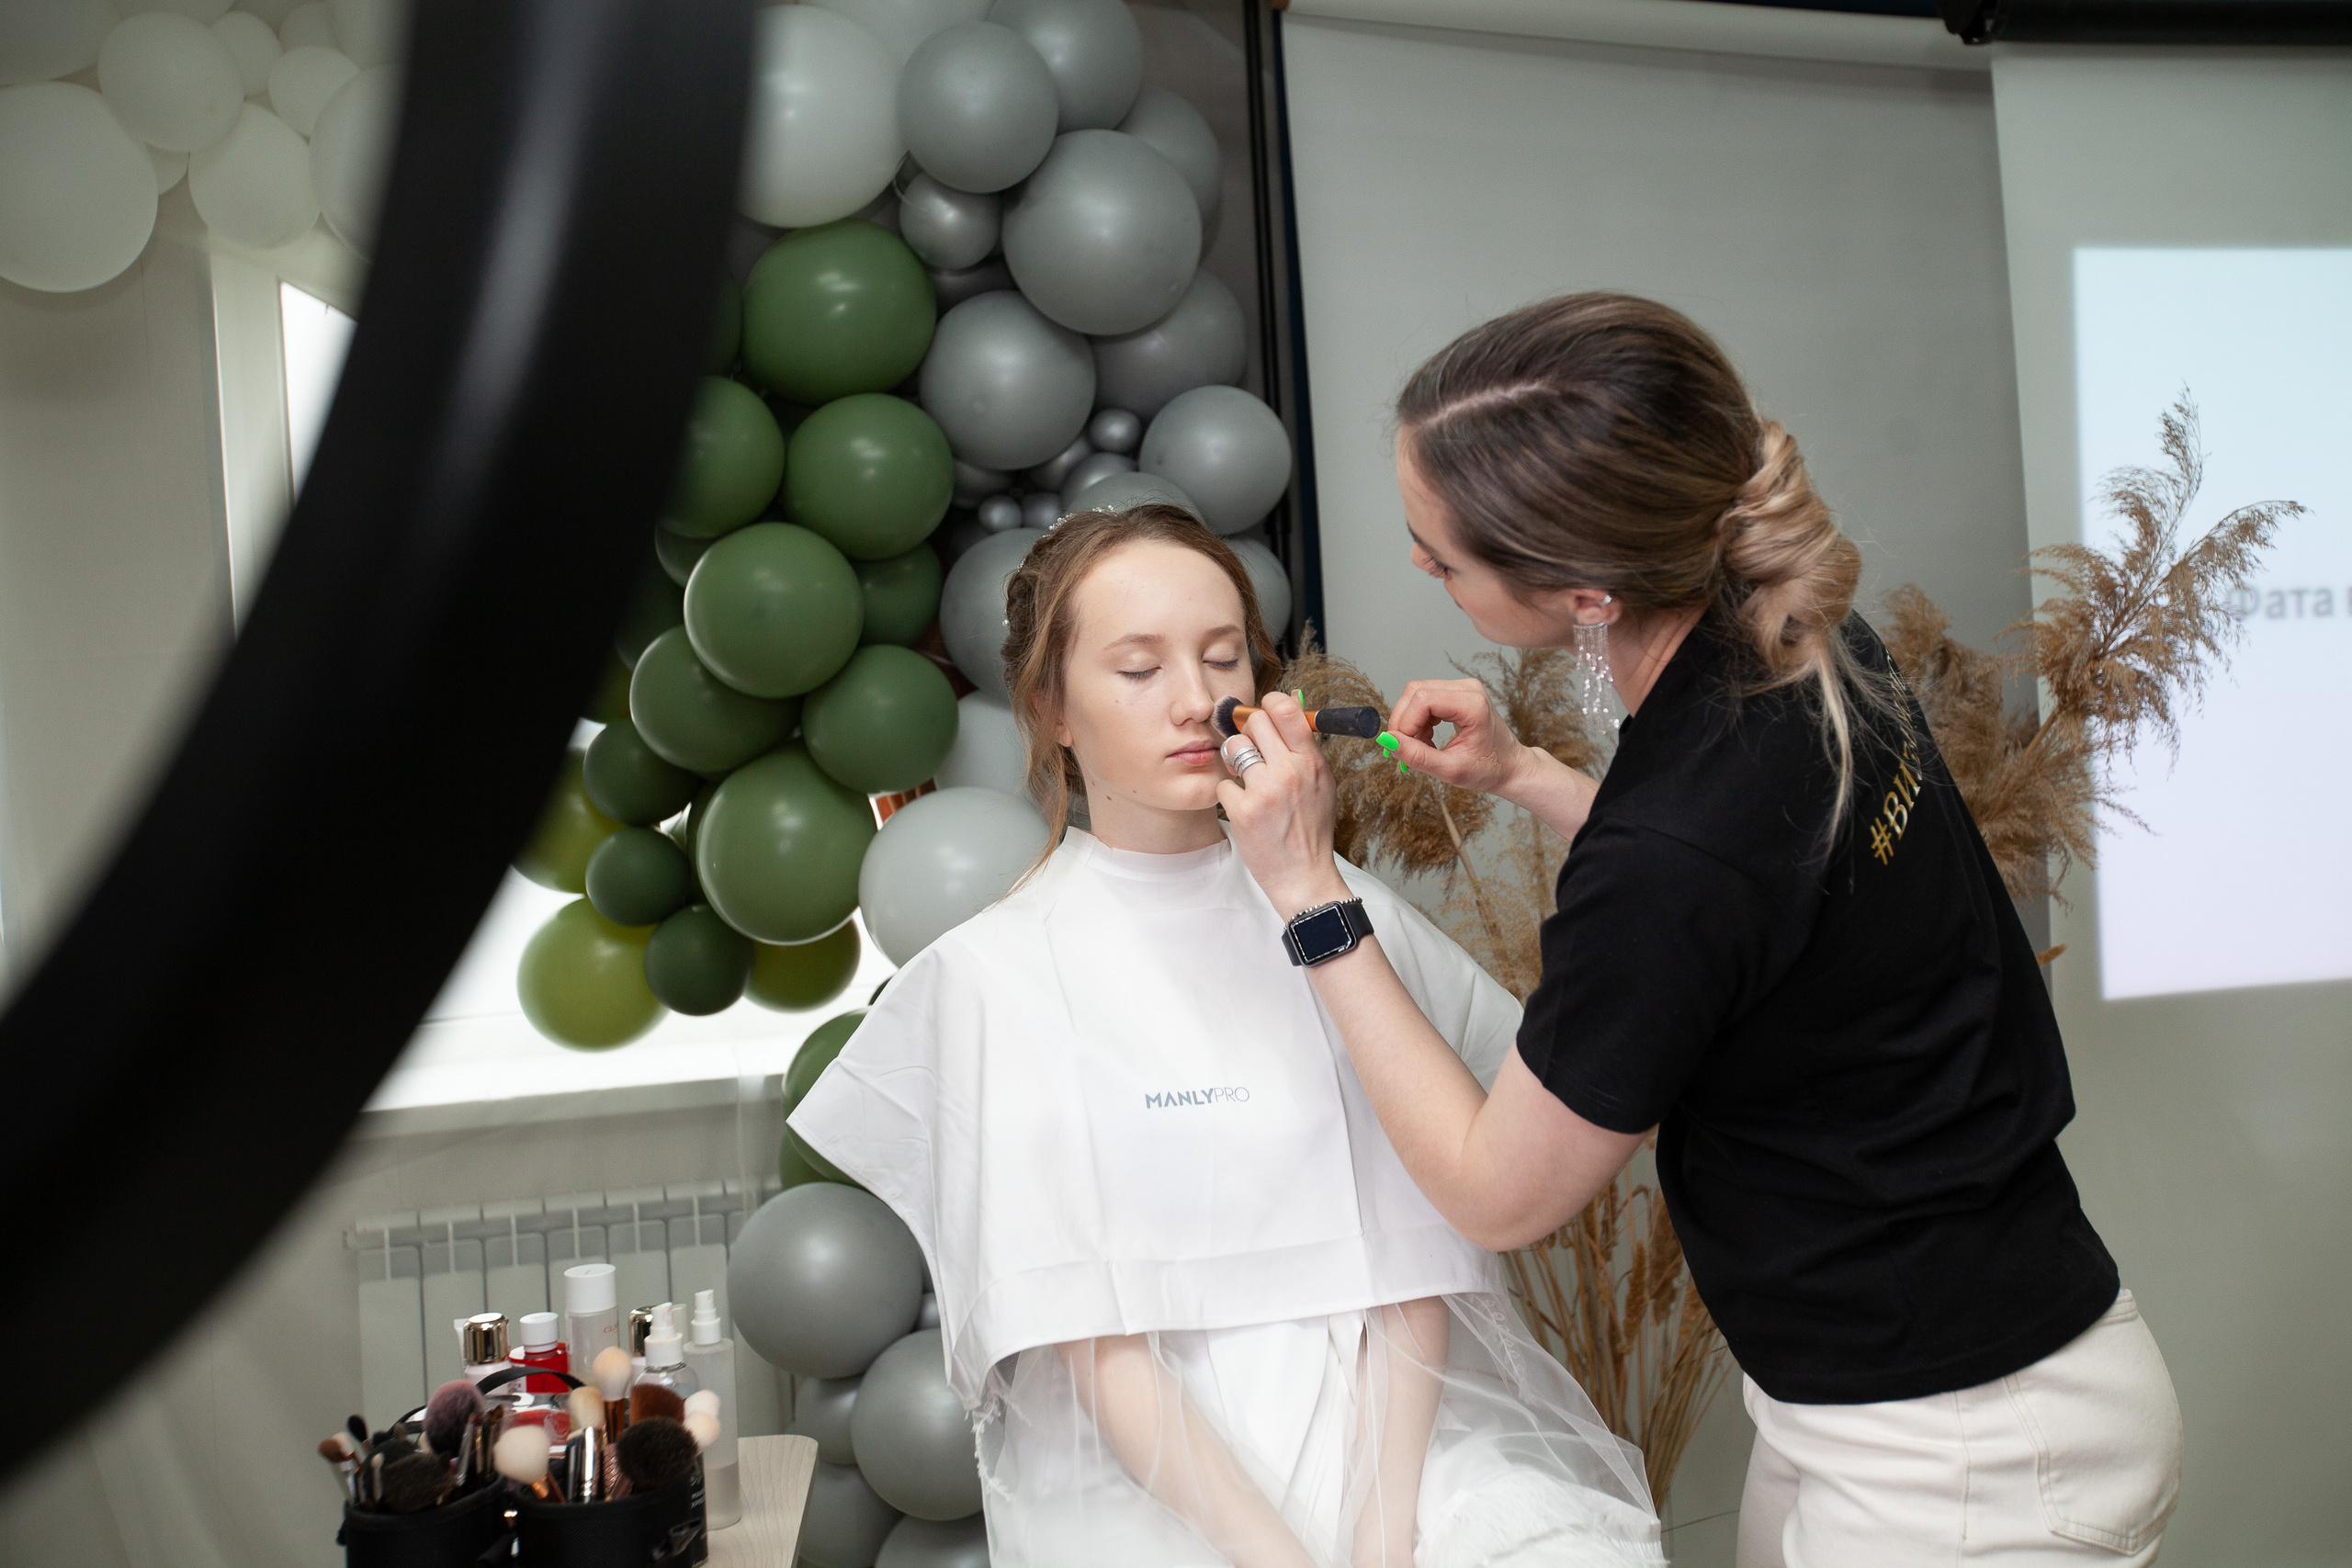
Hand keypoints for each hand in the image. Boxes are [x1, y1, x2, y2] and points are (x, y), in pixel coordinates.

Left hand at [1216, 692, 1351, 918]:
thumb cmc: (1311, 830)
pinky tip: (1244, 809)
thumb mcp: (1321, 784)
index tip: (1263, 712)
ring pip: (1234, 749)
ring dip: (1235, 762)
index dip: (1269, 703)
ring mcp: (1264, 791)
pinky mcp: (1242, 811)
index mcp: (1310, 762)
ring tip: (1246, 780)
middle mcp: (1288, 772)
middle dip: (1249, 733)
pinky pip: (1223, 784)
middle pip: (1254, 722)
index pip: (1285, 709)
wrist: (1303, 875)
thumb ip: (1305, 747)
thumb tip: (1292, 703)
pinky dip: (1229, 795)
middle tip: (1252, 751)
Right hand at [1383, 678, 1532, 795]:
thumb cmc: (1489, 769)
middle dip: (1403, 722)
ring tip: (1421, 746)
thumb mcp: (1450, 770)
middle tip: (1406, 749)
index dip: (1405, 723)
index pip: (1423, 700)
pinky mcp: (1457, 692)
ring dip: (1410, 721)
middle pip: (1415, 691)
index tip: (1402, 748)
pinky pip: (1424, 698)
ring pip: (1416, 694)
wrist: (1511, 767)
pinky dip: (1418, 719)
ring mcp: (1462, 687)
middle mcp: (1467, 688)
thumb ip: (1417, 756)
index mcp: (1472, 704)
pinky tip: (1427, 738)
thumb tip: (1387, 742)